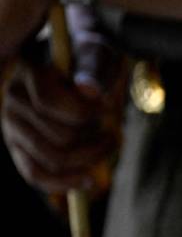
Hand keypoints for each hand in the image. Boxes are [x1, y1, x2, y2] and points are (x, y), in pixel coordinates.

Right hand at [2, 9, 120, 193]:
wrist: (76, 66)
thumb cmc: (91, 60)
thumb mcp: (97, 54)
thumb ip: (93, 68)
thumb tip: (90, 92)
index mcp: (28, 72)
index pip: (50, 103)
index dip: (85, 112)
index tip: (108, 108)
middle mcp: (13, 99)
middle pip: (58, 136)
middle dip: (93, 137)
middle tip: (112, 130)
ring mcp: (13, 125)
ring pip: (52, 159)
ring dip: (89, 158)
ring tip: (109, 145)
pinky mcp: (18, 146)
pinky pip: (36, 175)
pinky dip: (65, 182)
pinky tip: (89, 180)